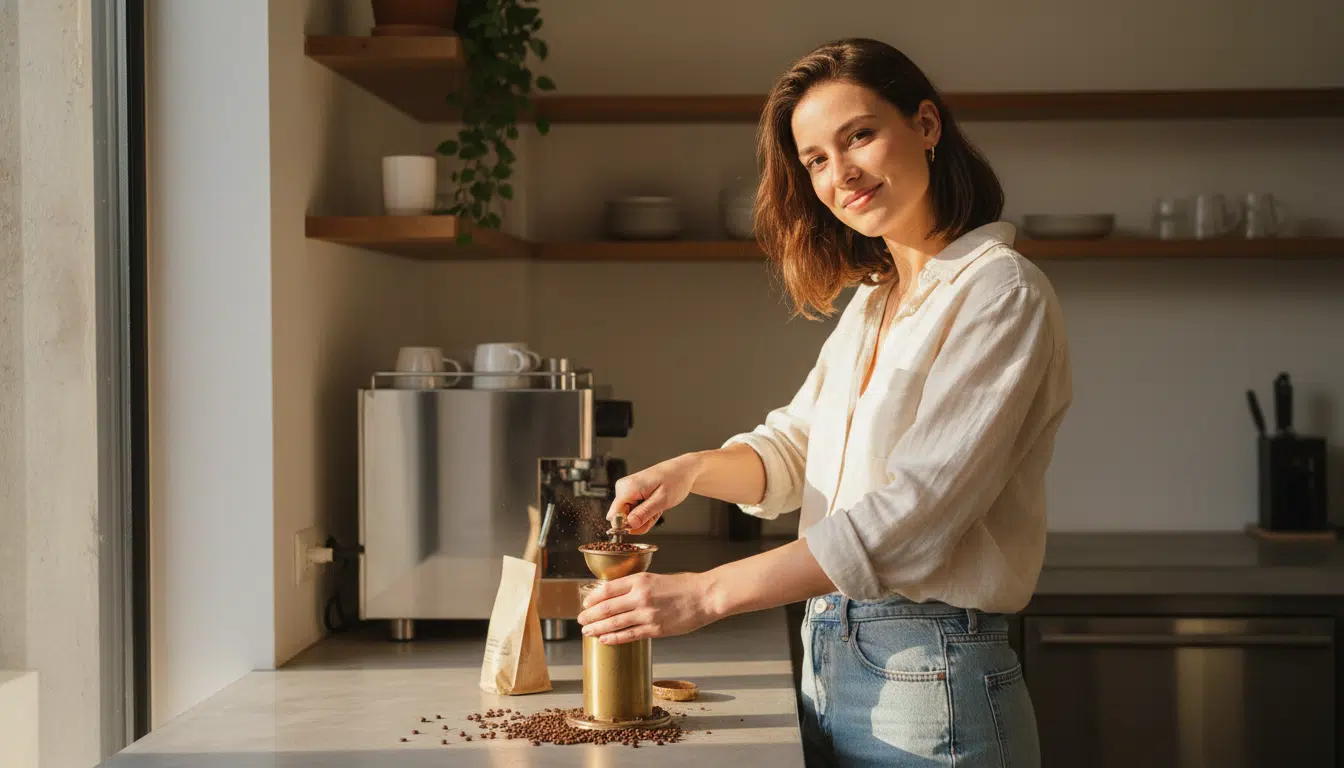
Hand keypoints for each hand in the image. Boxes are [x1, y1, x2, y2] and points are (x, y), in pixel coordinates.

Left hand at [576, 571, 718, 643]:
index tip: (586, 603)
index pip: (608, 589)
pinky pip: (629, 635)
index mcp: (640, 580)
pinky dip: (614, 638)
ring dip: (597, 629)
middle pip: (606, 607)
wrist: (705, 597)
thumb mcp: (656, 578)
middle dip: (590, 615)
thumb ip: (637, 586)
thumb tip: (618, 596)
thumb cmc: (684, 586)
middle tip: (580, 620)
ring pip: (614, 623)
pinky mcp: (655, 629)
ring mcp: (647, 614)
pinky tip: (605, 640)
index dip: (593, 598)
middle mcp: (640, 596)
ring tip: (587, 632)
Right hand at [606, 453, 702, 533]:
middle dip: (640, 522)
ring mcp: (625, 491)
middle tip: (656, 512)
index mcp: (627, 488)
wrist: (682, 471)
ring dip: (645, 518)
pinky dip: (645, 514)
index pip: (614, 516)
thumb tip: (629, 524)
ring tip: (657, 507)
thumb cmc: (675, 480)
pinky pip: (633, 512)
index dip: (627, 525)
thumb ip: (644, 513)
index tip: (643, 524)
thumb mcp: (662, 500)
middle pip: (622, 519)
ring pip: (629, 517)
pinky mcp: (629, 494)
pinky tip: (654, 506)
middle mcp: (622, 488)